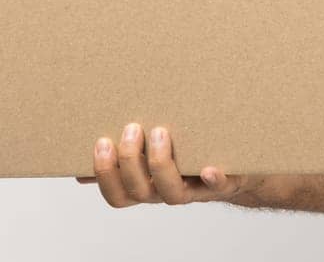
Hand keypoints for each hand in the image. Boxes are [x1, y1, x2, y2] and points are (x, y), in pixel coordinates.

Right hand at [76, 122, 263, 207]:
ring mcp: (195, 190)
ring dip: (162, 164)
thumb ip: (125, 160)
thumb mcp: (156, 155)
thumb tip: (82, 170)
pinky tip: (208, 168)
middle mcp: (167, 192)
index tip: (101, 142)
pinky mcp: (224, 183)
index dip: (105, 174)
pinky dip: (212, 180)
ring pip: (172, 194)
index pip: (118, 194)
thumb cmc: (191, 158)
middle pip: (139, 192)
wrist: (241, 170)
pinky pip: (218, 188)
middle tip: (132, 128)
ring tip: (161, 131)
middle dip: (130, 162)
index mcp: (148, 186)